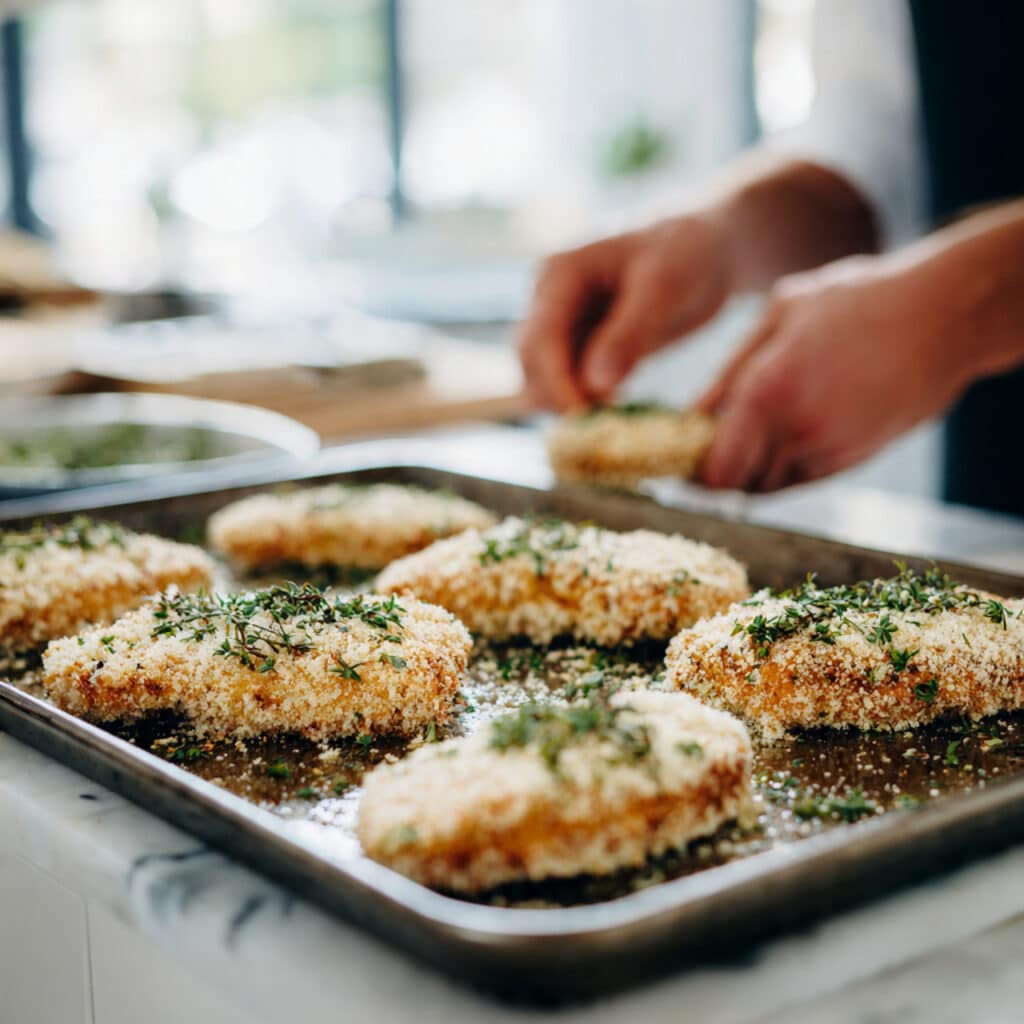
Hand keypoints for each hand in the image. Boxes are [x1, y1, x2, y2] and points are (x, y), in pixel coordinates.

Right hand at [518, 212, 733, 409]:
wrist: (707, 243)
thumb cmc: (688, 250)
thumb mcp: (665, 285)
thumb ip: (629, 333)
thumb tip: (594, 385)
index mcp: (560, 273)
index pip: (538, 340)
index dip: (556, 385)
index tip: (587, 422)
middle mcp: (549, 299)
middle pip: (531, 364)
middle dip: (560, 398)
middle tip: (605, 430)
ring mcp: (562, 323)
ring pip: (543, 379)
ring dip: (570, 405)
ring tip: (616, 423)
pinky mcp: (580, 345)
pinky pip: (569, 383)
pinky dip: (586, 403)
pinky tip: (618, 415)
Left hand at [698, 255, 977, 491]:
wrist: (945, 315)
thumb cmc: (858, 300)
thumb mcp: (781, 313)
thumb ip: (730, 370)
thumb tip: (692, 414)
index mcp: (769, 391)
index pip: (715, 470)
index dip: (690, 472)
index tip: (677, 458)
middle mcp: (798, 432)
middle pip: (736, 485)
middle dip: (713, 472)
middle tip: (701, 448)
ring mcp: (830, 451)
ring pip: (767, 487)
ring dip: (746, 470)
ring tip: (743, 434)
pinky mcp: (854, 459)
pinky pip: (799, 480)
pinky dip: (779, 468)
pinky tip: (779, 434)